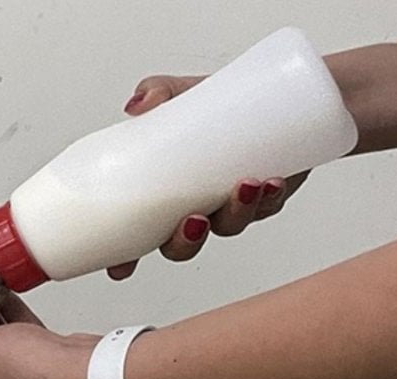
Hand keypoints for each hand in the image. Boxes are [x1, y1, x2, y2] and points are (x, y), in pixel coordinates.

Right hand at [107, 75, 309, 279]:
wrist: (276, 93)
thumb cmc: (219, 101)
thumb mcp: (183, 92)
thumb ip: (157, 92)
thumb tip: (138, 105)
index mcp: (163, 193)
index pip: (136, 235)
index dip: (126, 258)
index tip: (120, 269)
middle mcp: (193, 205)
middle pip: (180, 245)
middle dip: (185, 241)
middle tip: (194, 220)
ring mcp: (229, 204)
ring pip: (228, 227)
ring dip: (235, 214)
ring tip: (245, 186)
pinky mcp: (266, 196)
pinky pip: (267, 208)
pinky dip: (270, 198)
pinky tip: (271, 183)